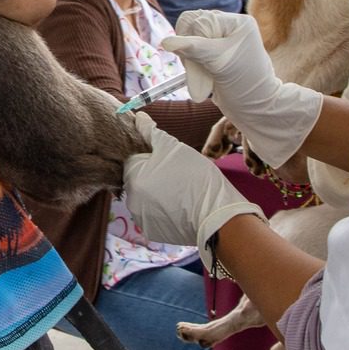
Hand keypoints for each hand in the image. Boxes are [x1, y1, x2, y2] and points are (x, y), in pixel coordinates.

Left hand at [120, 116, 262, 254]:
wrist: (217, 215)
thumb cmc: (196, 177)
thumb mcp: (173, 147)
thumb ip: (151, 132)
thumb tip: (137, 117)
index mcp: (132, 178)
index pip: (133, 158)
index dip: (150, 154)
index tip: (168, 156)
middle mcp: (131, 201)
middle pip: (138, 178)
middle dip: (152, 173)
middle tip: (176, 171)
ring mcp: (141, 219)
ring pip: (146, 197)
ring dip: (157, 191)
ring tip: (180, 188)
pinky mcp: (154, 232)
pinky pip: (154, 214)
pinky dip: (164, 208)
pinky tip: (180, 204)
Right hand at [164, 11, 323, 165]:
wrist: (255, 107)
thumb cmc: (245, 83)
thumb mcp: (218, 62)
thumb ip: (192, 48)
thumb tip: (166, 42)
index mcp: (237, 22)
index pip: (202, 19)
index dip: (196, 39)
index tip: (203, 59)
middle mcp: (229, 27)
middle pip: (192, 26)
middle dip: (191, 49)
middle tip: (200, 68)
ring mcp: (220, 40)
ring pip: (188, 40)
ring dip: (190, 59)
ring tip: (203, 76)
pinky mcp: (212, 54)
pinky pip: (190, 51)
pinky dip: (191, 64)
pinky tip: (201, 76)